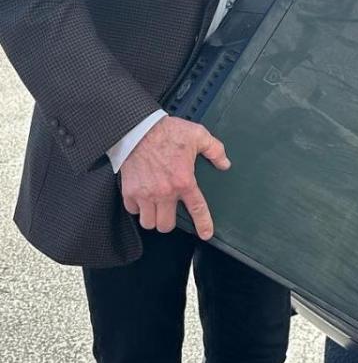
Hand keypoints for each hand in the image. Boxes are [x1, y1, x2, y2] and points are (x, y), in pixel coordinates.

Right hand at [119, 114, 230, 238]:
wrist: (138, 129)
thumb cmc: (168, 132)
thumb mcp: (199, 135)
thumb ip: (215, 150)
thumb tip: (225, 164)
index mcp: (184, 180)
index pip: (196, 208)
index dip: (203, 224)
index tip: (206, 234)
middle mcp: (164, 192)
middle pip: (166, 225)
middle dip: (169, 222)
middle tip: (171, 212)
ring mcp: (145, 194)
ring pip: (148, 223)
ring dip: (153, 218)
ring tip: (157, 208)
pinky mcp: (129, 192)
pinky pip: (133, 211)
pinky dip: (138, 208)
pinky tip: (143, 199)